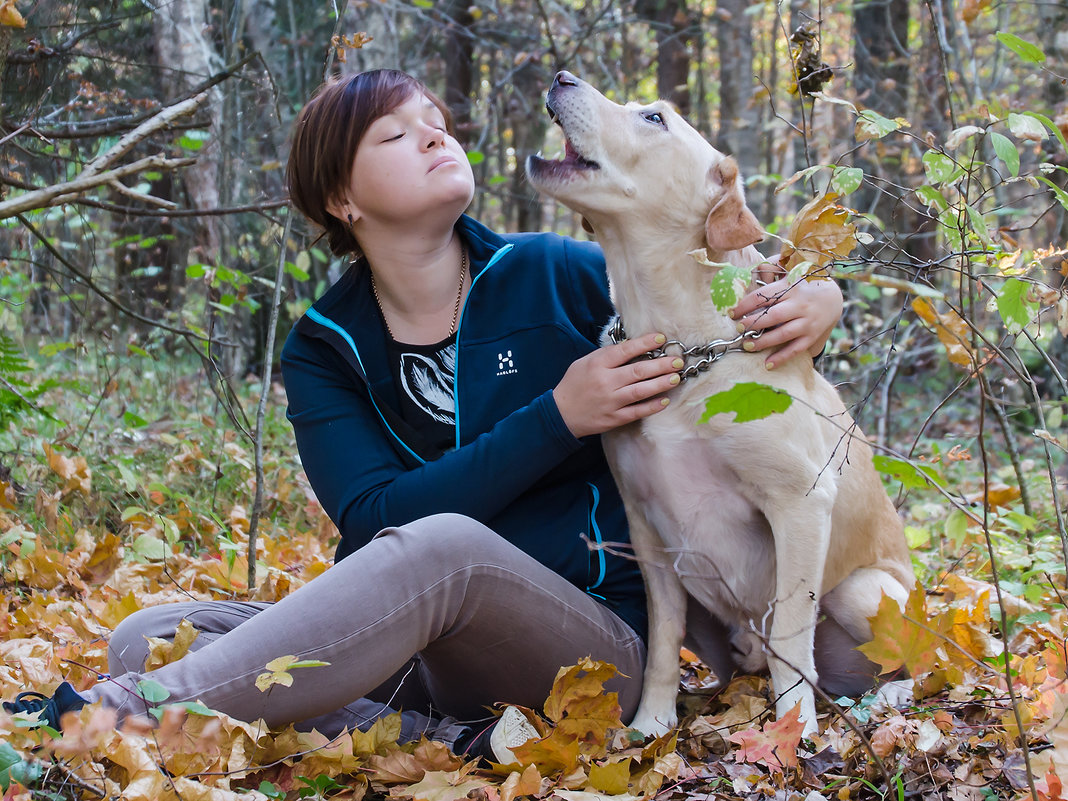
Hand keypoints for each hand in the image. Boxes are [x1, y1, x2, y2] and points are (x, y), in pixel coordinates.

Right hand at [554, 332, 682, 438]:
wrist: (560, 414)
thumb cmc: (574, 384)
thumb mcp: (585, 362)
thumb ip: (607, 356)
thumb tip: (632, 347)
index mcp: (598, 364)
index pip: (625, 350)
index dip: (645, 343)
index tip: (661, 338)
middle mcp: (605, 382)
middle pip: (638, 371)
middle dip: (661, 365)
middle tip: (677, 361)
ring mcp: (610, 401)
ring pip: (640, 391)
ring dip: (660, 383)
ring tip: (676, 377)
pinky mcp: (614, 418)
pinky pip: (637, 411)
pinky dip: (652, 406)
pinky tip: (665, 400)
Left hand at [729, 270, 842, 368]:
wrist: (834, 298)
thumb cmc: (803, 285)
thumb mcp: (790, 273)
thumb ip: (772, 269)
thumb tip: (753, 270)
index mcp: (790, 287)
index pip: (765, 296)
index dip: (746, 304)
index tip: (731, 312)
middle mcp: (799, 304)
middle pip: (774, 315)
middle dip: (754, 323)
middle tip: (738, 328)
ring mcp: (807, 321)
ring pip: (784, 333)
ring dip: (764, 341)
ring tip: (747, 346)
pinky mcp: (812, 336)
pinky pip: (796, 348)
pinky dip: (782, 357)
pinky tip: (768, 364)